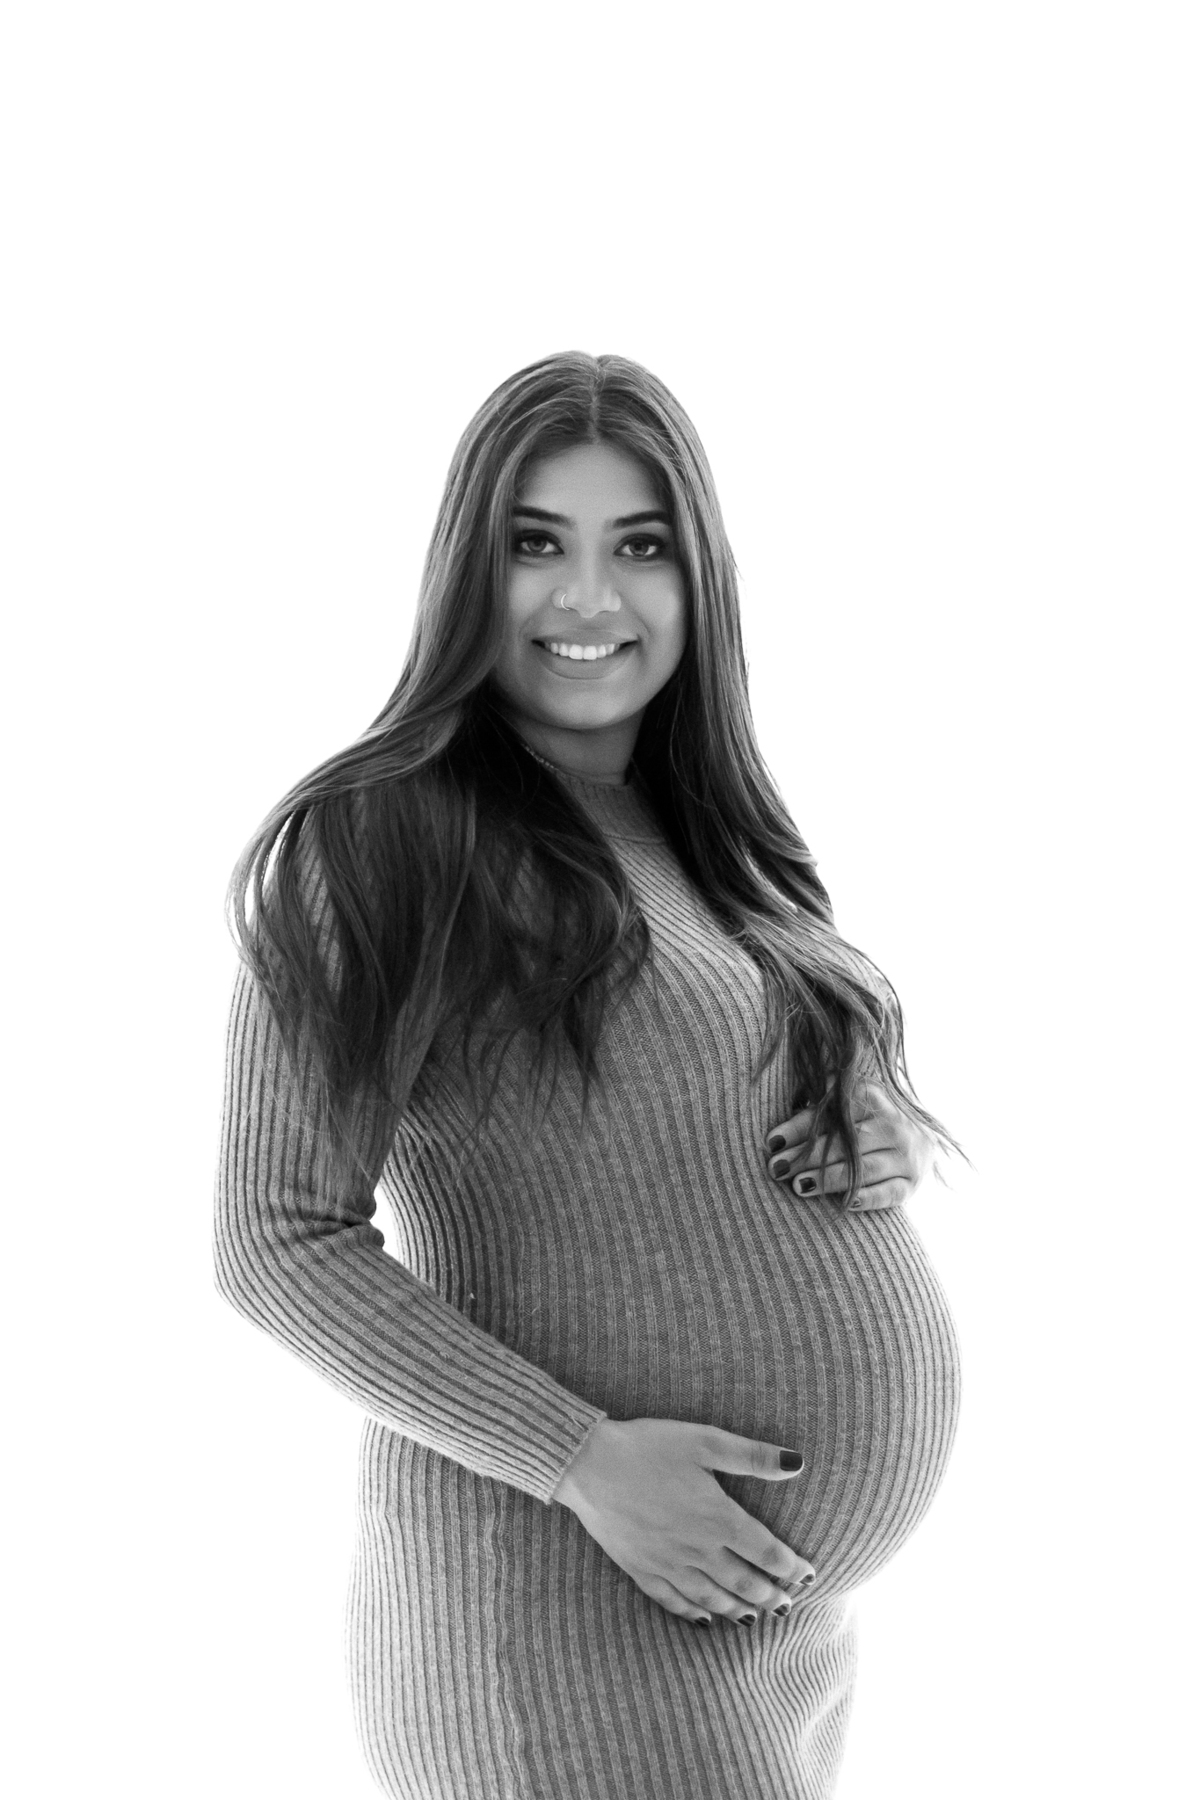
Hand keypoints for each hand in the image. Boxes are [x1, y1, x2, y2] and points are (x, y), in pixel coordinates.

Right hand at [553, 1417, 816, 1627]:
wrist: (589, 1464)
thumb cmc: (648, 1446)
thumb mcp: (704, 1440)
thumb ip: (752, 1456)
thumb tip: (797, 1463)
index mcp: (717, 1517)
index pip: (767, 1552)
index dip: (791, 1567)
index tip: (809, 1575)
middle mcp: (697, 1548)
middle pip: (745, 1583)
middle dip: (772, 1596)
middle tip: (789, 1605)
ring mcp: (668, 1564)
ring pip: (714, 1598)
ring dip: (740, 1610)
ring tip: (758, 1618)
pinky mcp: (641, 1570)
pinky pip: (675, 1602)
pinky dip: (695, 1614)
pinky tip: (707, 1620)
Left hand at [765, 1079, 934, 1211]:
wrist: (918, 1139)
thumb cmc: (866, 1120)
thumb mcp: (849, 1101)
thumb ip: (822, 1099)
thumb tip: (788, 1102)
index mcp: (874, 1097)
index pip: (832, 1112)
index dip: (800, 1127)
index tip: (771, 1141)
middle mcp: (894, 1124)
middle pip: (845, 1143)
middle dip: (806, 1156)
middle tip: (776, 1168)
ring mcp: (905, 1155)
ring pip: (864, 1170)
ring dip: (829, 1179)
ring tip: (798, 1186)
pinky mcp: (911, 1183)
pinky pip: (889, 1193)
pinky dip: (868, 1198)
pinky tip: (846, 1203)